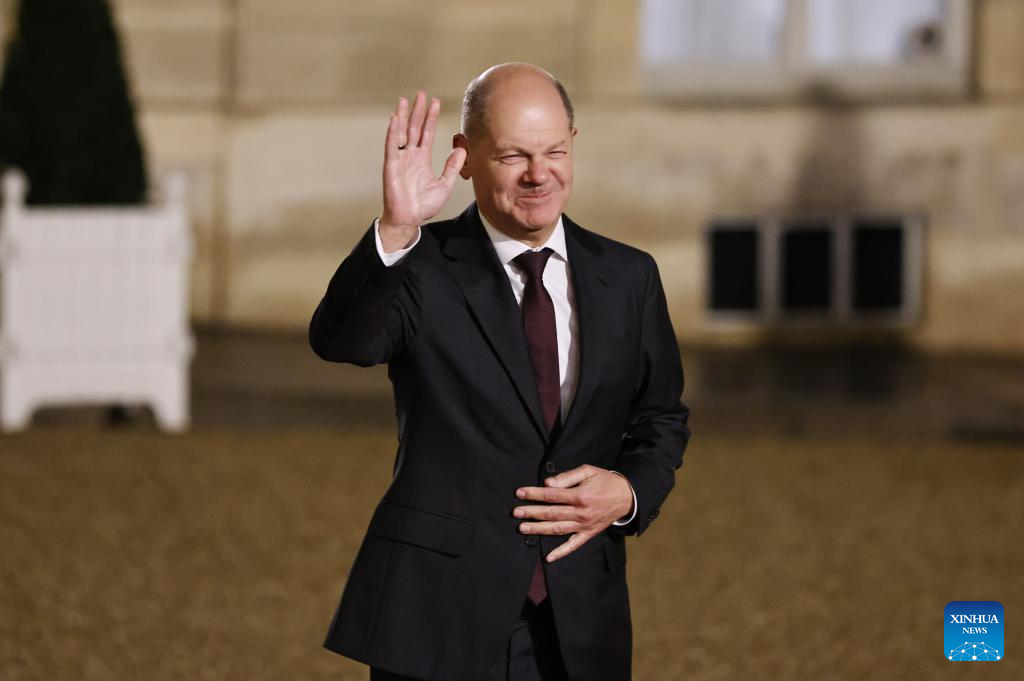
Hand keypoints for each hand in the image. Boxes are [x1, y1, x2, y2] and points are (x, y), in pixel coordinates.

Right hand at [379, 91, 466, 247]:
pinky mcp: (392, 166)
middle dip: (418, 111)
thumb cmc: (424, 205)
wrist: (410, 219)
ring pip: (401, 133)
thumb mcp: (444, 184)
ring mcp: (400, 160)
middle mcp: (410, 156)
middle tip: (421, 94)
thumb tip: (462, 149)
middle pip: (414, 128)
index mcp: (422, 159)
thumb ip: (452, 166)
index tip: (436, 102)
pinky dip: (393, 132)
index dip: (431, 118)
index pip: (427, 133)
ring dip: (403, 116)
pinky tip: (395, 119)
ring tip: (405, 101)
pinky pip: (392, 146)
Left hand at [513, 464, 634, 562]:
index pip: (551, 495)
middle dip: (531, 512)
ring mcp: (584, 525)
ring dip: (539, 529)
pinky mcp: (588, 534)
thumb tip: (548, 483)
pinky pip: (573, 545)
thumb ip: (567, 476)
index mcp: (580, 496)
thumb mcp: (588, 471)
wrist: (626, 496)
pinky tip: (548, 557)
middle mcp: (581, 513)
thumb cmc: (604, 481)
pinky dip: (561, 552)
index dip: (534, 494)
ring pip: (557, 529)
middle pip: (551, 513)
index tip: (519, 493)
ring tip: (523, 529)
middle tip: (516, 512)